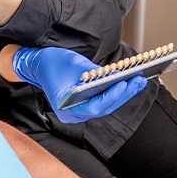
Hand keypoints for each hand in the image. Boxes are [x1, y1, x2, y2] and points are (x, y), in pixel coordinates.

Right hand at [12, 46, 146, 123]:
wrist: (38, 64)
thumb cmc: (53, 63)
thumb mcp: (75, 64)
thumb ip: (95, 74)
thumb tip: (117, 76)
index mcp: (66, 107)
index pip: (94, 106)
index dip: (112, 96)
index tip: (124, 83)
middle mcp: (72, 114)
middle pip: (103, 108)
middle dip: (123, 94)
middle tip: (138, 81)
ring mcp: (77, 112)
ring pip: (104, 106)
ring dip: (122, 94)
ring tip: (138, 81)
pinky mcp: (82, 106)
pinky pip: (101, 102)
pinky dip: (113, 93)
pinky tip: (126, 84)